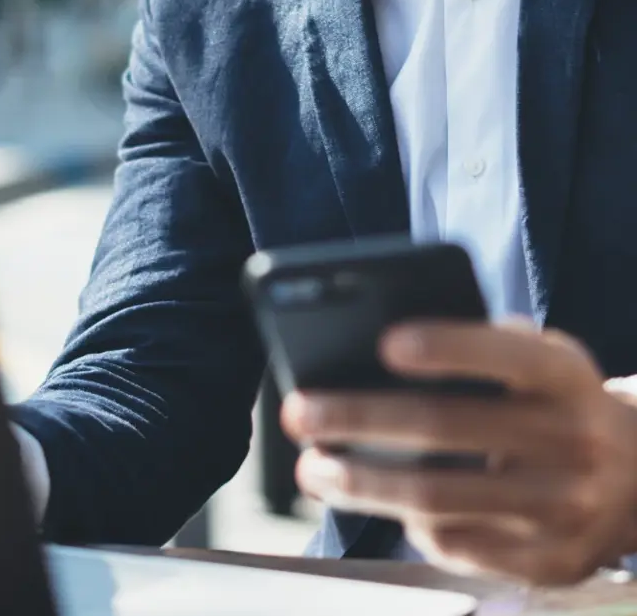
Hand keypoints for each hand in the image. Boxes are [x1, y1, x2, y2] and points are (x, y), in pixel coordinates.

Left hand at [281, 322, 636, 584]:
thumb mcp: (536, 361)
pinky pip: (457, 544)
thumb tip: (375, 353)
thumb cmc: (554, 401)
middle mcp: (573, 440)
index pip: (507, 355)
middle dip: (361, 419)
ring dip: (362, 484)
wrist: (635, 475)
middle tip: (299, 413)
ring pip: (440, 497)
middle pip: (450, 428)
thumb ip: (479, 349)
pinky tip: (369, 501)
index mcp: (565, 375)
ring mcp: (564, 508)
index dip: (448, 347)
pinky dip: (405, 522)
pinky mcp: (549, 560)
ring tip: (312, 468)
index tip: (384, 342)